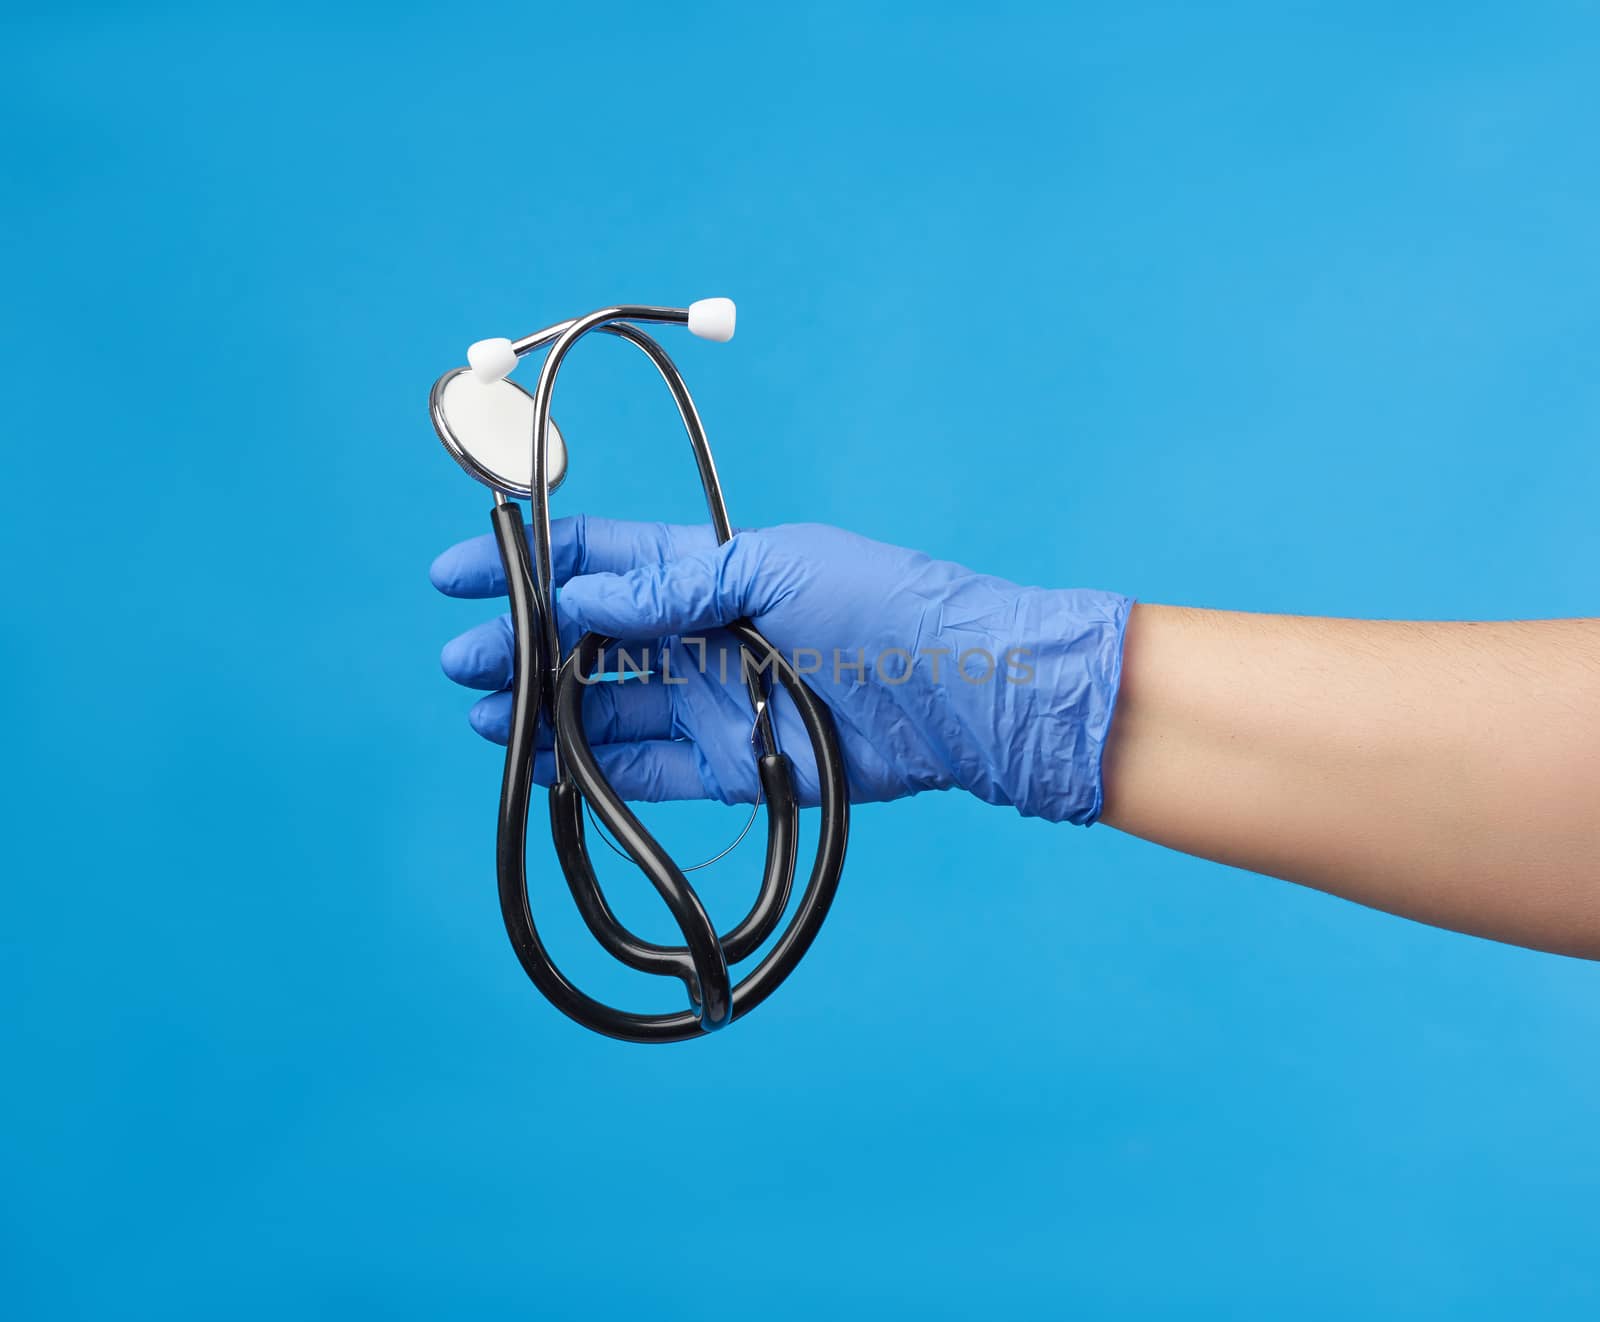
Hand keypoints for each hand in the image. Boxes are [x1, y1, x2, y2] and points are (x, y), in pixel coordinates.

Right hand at [430, 516, 1130, 822]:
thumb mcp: (772, 570)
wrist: (959, 693)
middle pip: (584, 638)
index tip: (457, 573)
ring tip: (482, 719)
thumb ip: (672, 588)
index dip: (526, 562)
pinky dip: (587, 772)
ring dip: (540, 711)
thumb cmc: (882, 604)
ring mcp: (709, 702)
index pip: (595, 559)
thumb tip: (576, 593)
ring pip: (603, 708)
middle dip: (518, 645)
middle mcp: (699, 636)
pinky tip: (536, 768)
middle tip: (460, 662)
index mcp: (707, 571)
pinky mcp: (727, 766)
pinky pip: (640, 772)